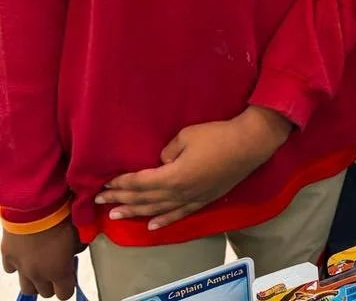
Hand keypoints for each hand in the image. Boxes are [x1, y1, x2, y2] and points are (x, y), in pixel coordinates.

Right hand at [2, 219, 80, 298]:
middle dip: (53, 282)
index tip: (71, 273)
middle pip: (46, 292)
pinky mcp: (7, 256)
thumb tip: (78, 248)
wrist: (36, 204)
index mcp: (58, 270)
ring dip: (35, 279)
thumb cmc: (62, 215)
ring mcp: (21, 267)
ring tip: (42, 263)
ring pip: (27, 287)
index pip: (65, 294)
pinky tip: (27, 252)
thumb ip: (79, 244)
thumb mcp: (79, 230)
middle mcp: (38, 274)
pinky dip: (19, 264)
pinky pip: (12, 269)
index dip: (69, 285)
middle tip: (57, 264)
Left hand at [96, 106, 291, 230]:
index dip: (121, 183)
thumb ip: (168, 152)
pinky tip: (152, 226)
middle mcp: (178, 192)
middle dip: (121, 199)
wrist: (249, 144)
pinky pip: (179, 214)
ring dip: (136, 212)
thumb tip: (162, 162)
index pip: (139, 183)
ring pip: (158, 210)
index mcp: (172, 176)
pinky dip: (164, 221)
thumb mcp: (186, 135)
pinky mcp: (204, 199)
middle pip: (144, 198)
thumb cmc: (217, 135)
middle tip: (100, 200)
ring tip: (117, 214)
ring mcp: (192, 198)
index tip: (104, 184)